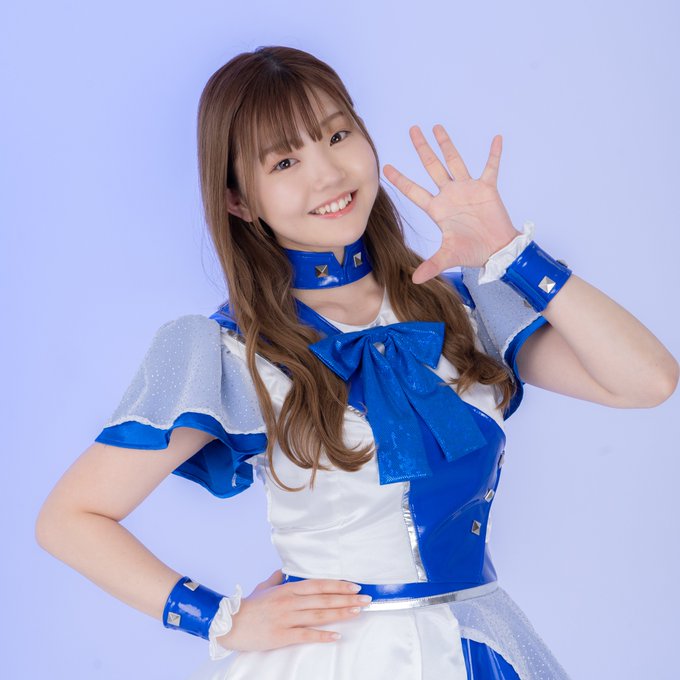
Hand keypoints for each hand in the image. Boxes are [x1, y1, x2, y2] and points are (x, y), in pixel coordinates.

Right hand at [215, 569, 370, 651]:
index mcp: (287, 589)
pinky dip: (322, 635)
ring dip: (341, 613)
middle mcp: (290, 601)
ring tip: (358, 612)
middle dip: (347, 598)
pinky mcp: (282, 635)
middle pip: (324, 598)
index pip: (319, 584)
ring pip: (319, 614)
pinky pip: (306, 635)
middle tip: (365, 599)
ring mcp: (286, 618)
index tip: (354, 586)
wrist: (228, 623)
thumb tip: (282, 571)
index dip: (338, 585)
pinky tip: (336, 635)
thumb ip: (275, 579)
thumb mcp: (263, 588)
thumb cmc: (247, 606)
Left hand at [383, 126, 521, 283]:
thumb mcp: (449, 258)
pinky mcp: (487, 189)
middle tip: (412, 130)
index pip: (415, 192)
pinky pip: (491, 167)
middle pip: (432, 167)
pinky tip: (496, 138)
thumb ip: (432, 266)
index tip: (386, 167)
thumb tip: (414, 281)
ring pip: (455, 161)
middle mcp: (450, 195)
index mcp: (438, 209)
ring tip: (437, 126)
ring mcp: (468, 189)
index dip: (401, 180)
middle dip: (422, 149)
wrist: (496, 251)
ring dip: (447, 144)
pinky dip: (494, 154)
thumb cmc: (472, 252)